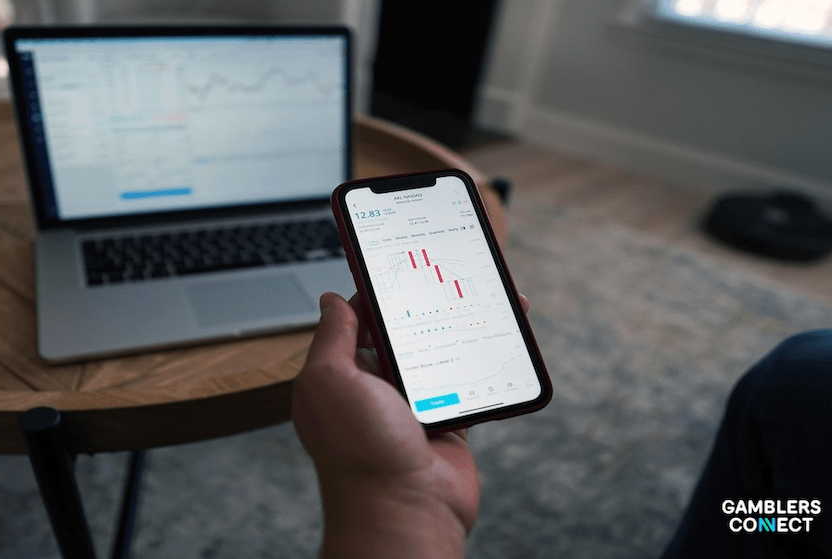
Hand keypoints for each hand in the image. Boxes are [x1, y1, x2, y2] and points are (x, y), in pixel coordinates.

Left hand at [292, 291, 528, 558]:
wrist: (405, 512)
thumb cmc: (360, 452)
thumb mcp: (329, 380)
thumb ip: (332, 336)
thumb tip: (329, 298)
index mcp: (341, 374)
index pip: (359, 318)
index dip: (380, 289)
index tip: (405, 261)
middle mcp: (375, 387)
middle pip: (406, 331)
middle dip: (430, 302)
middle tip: (457, 271)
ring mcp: (413, 404)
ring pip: (441, 352)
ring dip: (463, 326)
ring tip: (489, 297)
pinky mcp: (448, 419)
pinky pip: (468, 380)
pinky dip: (484, 360)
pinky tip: (502, 337)